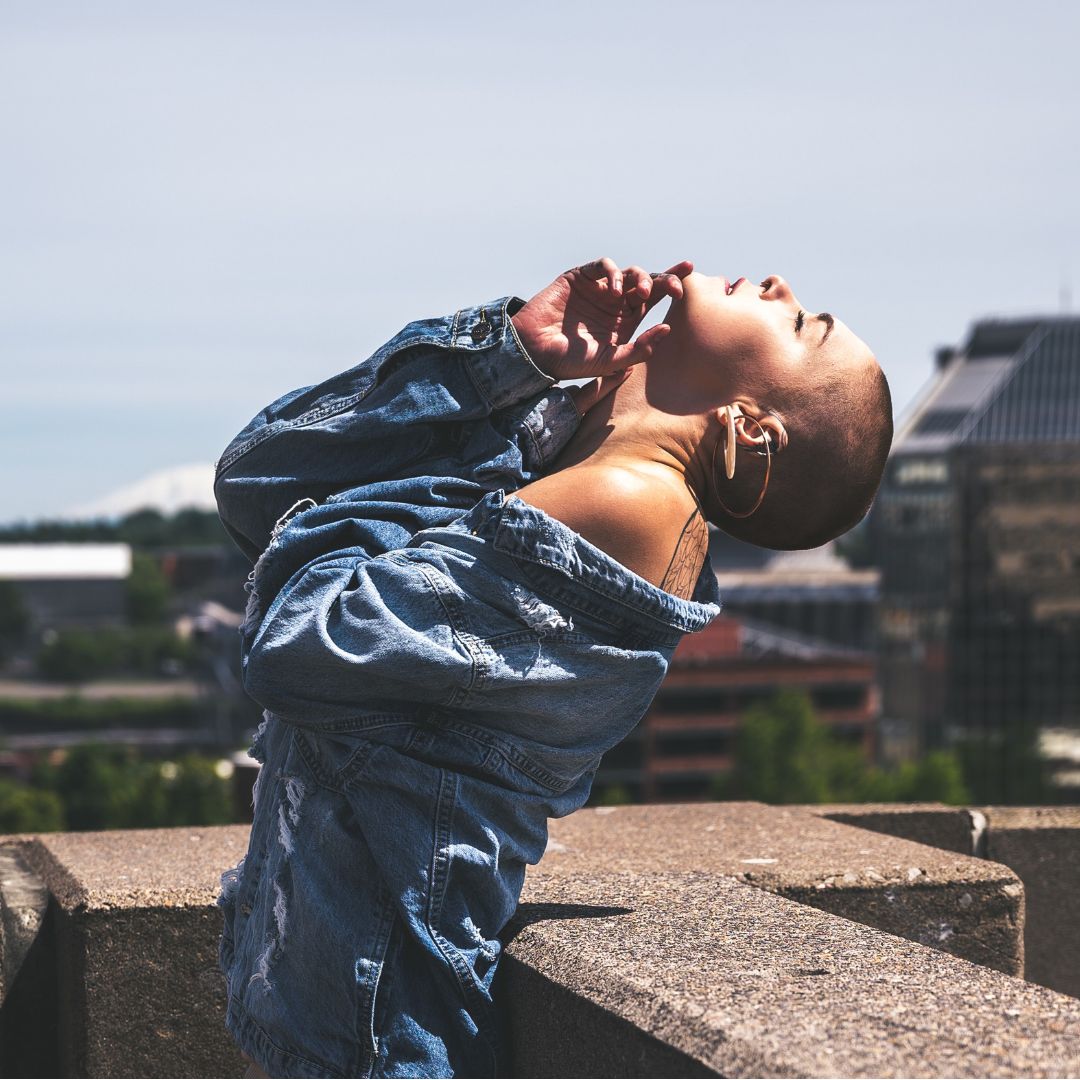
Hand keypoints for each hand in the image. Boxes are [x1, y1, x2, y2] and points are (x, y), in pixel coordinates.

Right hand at [511, 257, 692, 381]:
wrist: (535, 352)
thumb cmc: (572, 362)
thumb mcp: (610, 362)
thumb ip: (640, 349)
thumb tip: (667, 328)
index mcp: (627, 319)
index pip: (656, 297)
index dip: (673, 286)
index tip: (687, 283)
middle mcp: (615, 301)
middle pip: (648, 280)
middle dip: (665, 279)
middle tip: (676, 287)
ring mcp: (598, 287)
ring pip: (629, 271)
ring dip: (641, 277)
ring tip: (642, 293)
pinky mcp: (580, 277)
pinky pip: (603, 266)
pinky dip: (614, 272)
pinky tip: (615, 290)